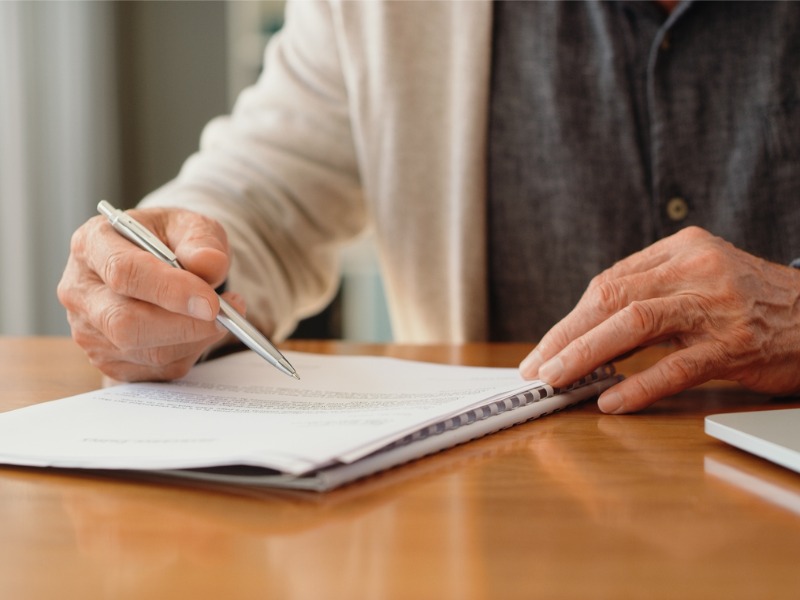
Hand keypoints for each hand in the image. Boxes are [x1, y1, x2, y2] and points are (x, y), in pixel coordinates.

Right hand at [58, 207, 242, 380]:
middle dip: (183, 325)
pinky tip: (200, 330)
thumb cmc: (171, 241)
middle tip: (225, 316)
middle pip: (124, 322)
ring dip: (193, 339)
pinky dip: (188, 353)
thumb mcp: (190, 225)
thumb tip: (209, 263)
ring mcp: (88, 330)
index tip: (210, 302)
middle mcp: (80, 290)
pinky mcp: (108, 360)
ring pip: (143, 351)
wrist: (161, 264)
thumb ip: (201, 240)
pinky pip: (155, 369)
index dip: (169, 290)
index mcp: (92, 244)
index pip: (123, 272)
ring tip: (221, 316)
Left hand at [519, 226, 799, 412]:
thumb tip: (588, 330)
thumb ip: (651, 292)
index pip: (609, 282)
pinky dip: (639, 384)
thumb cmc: (755, 303)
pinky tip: (611, 402)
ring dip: (586, 354)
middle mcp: (696, 269)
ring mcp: (717, 305)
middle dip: (565, 335)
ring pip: (634, 325)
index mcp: (681, 249)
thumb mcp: (703, 279)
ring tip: (556, 380)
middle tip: (535, 367)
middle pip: (611, 298)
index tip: (545, 347)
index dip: (571, 318)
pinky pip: (677, 366)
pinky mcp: (736, 344)